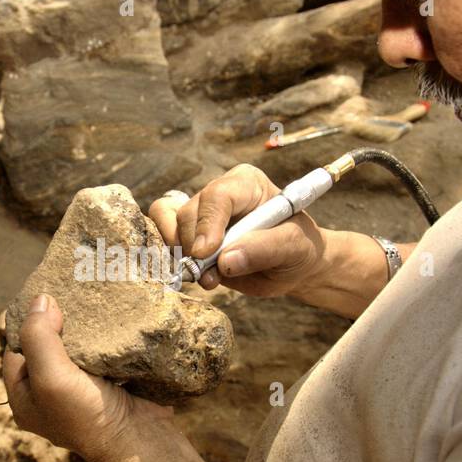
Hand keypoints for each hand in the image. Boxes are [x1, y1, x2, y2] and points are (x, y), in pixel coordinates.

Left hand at [2, 294, 178, 461]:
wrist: (141, 442)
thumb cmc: (89, 414)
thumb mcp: (51, 376)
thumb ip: (38, 338)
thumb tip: (40, 300)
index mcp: (25, 399)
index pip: (15, 351)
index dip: (26, 325)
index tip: (47, 299)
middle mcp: (48, 397)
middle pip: (43, 349)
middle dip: (55, 323)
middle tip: (69, 294)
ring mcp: (78, 393)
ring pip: (72, 350)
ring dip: (81, 329)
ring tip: (88, 301)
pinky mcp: (107, 386)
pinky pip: (98, 356)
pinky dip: (102, 339)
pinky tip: (109, 320)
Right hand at [149, 164, 328, 296]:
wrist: (291, 267)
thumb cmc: (298, 249)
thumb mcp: (295, 247)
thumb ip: (264, 249)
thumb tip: (225, 261)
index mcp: (246, 184)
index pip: (217, 195)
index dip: (207, 224)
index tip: (206, 253)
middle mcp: (219, 194)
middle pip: (188, 212)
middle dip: (194, 247)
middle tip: (210, 276)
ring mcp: (201, 215)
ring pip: (169, 222)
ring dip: (179, 253)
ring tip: (205, 277)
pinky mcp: (189, 235)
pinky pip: (163, 235)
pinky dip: (169, 255)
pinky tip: (191, 271)